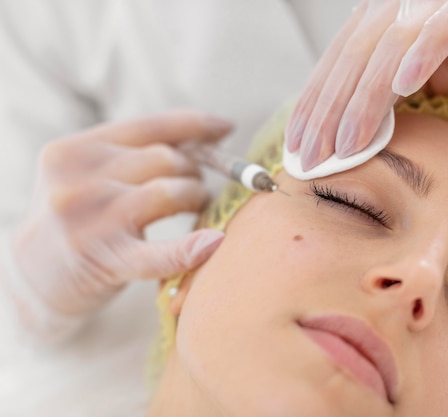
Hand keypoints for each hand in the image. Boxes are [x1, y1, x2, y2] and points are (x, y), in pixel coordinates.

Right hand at [11, 111, 230, 314]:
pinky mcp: (104, 259)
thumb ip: (133, 154)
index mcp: (74, 150)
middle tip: (198, 186)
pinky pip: (157, 252)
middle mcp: (76, 179)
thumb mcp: (86, 175)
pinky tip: (215, 242)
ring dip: (195, 196)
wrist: (32, 276)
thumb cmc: (77, 218)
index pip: (148, 127)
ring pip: (167, 192)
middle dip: (193, 170)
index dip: (195, 124)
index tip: (225, 127)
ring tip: (197, 204)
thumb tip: (205, 135)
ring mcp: (89, 220)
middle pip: (163, 159)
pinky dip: (190, 248)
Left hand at [285, 0, 447, 169]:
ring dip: (366, 97)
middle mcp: (402, 3)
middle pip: (354, 56)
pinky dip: (422, 54)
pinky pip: (445, 25)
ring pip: (390, 44)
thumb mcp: (416, 91)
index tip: (298, 149)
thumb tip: (333, 143)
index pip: (336, 63)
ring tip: (351, 143)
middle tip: (316, 157)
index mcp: (380, 20)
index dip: (314, 106)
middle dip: (330, 111)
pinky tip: (405, 88)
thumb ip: (378, 103)